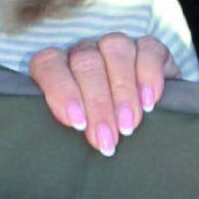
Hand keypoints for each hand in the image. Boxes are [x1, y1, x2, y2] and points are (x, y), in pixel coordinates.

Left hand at [29, 33, 175, 157]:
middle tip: (106, 138)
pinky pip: (148, 49)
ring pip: (115, 50)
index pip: (48, 64)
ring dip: (123, 90)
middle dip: (98, 103)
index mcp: (58, 66)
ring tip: (128, 124)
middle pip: (86, 63)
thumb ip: (69, 127)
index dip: (60, 90)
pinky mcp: (148, 48)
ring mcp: (116, 46)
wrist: (138, 117)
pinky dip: (149, 74)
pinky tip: (150, 101)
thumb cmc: (96, 126)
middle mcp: (84, 51)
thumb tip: (68, 153)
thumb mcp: (78, 127)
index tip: (76, 122)